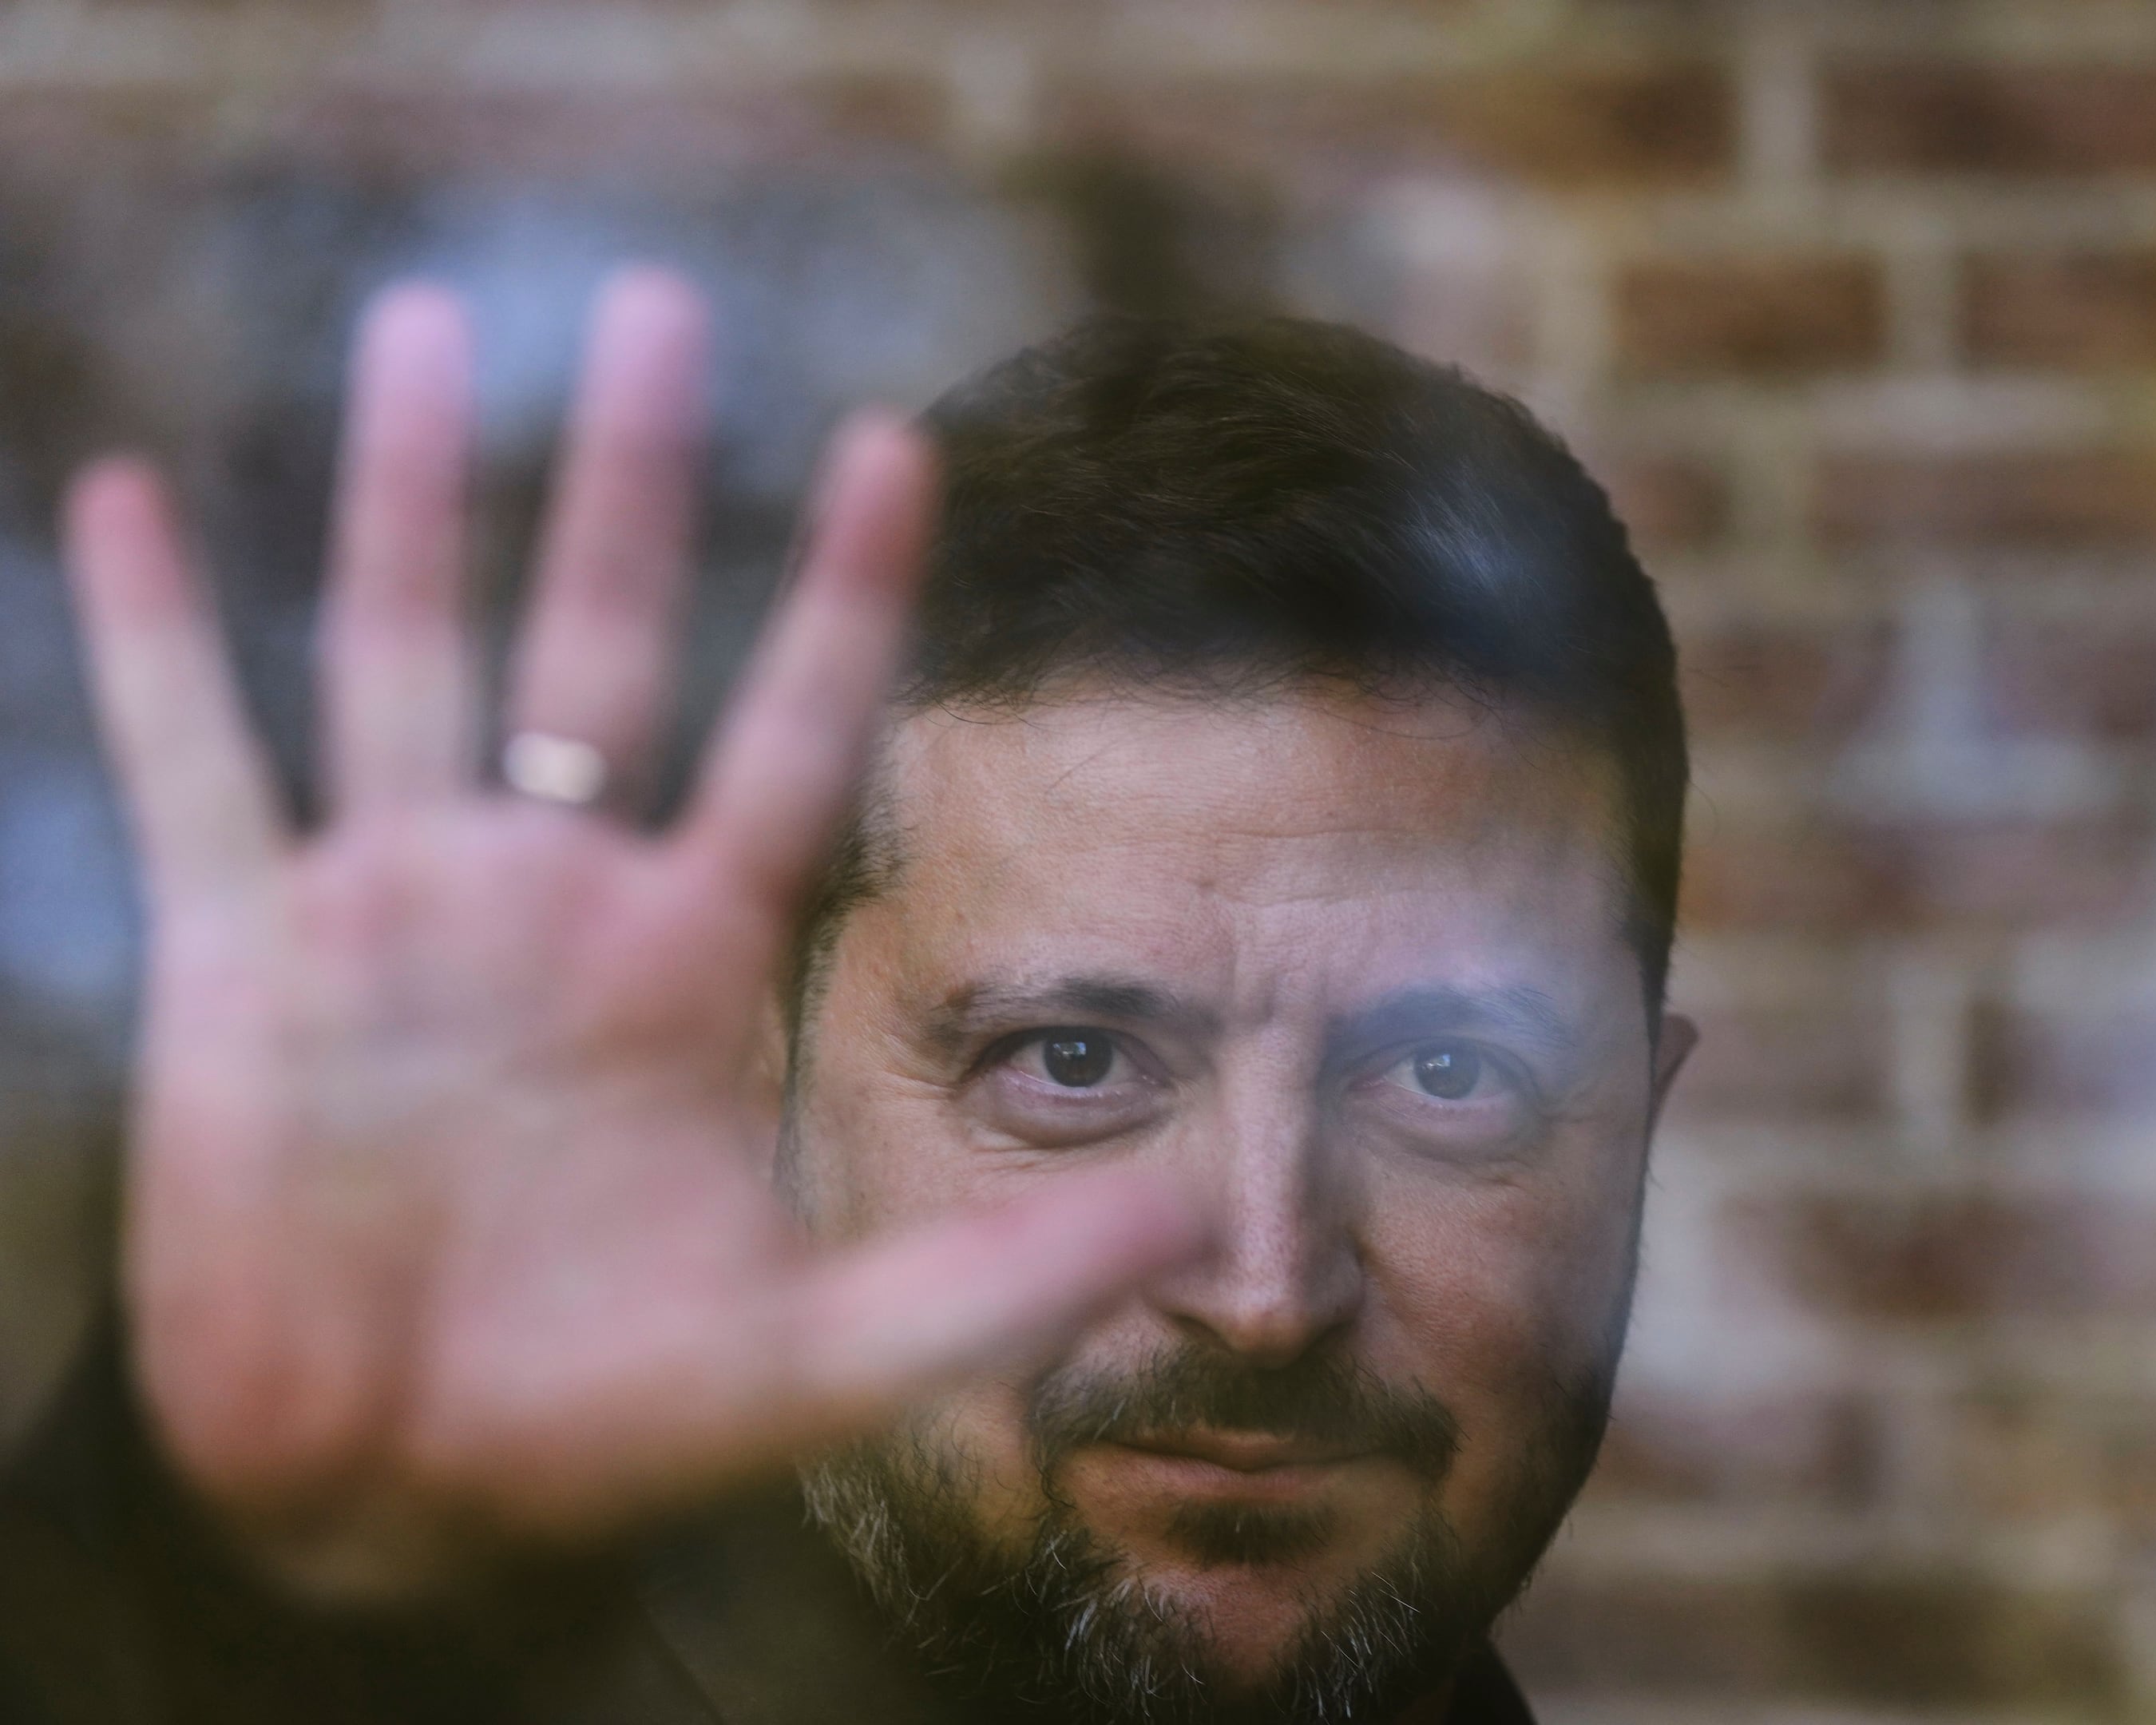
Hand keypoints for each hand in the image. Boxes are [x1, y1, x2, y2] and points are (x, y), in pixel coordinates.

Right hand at [62, 271, 1200, 1598]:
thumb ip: (1004, 1283)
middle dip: (631, 482)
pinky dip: (154, 642)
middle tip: (667, 310)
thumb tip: (1200, 1217)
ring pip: (403, 656)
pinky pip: (194, 767)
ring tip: (432, 324)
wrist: (396, 1496)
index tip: (904, 441)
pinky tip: (128, 496)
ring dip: (410, 498)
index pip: (794, 733)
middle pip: (604, 641)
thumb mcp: (824, 1362)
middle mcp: (552, 900)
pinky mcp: (242, 965)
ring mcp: (393, 915)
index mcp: (691, 961)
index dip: (849, 593)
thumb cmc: (609, 1424)